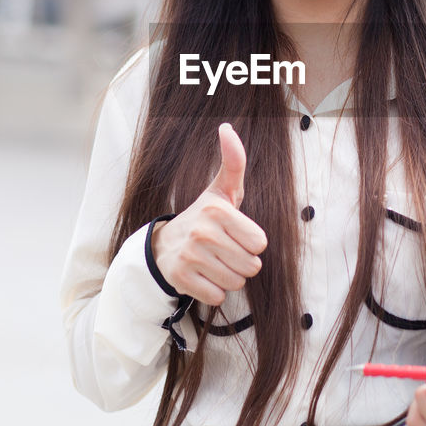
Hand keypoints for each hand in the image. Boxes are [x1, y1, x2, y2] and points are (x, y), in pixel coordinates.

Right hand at [151, 123, 267, 305]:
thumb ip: (233, 162)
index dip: (251, 243)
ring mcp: (190, 256)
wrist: (164, 245)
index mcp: (217, 209)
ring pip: (236, 283)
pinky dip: (213, 291)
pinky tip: (202, 276)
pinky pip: (218, 297)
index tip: (234, 234)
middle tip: (223, 250)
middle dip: (242, 262)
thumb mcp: (221, 190)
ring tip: (213, 262)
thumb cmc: (205, 217)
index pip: (260, 243)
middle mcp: (202, 232)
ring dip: (229, 277)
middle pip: (251, 266)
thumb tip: (226, 128)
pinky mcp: (181, 279)